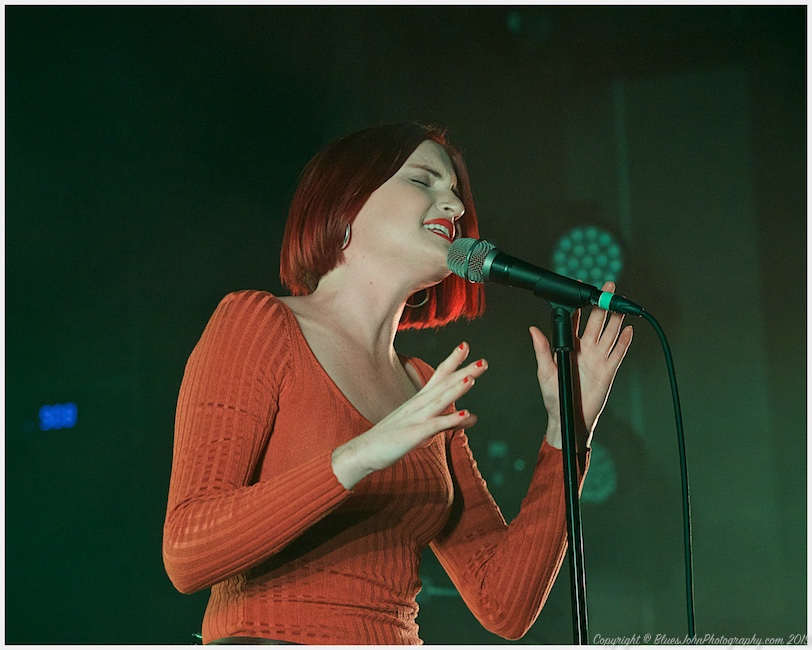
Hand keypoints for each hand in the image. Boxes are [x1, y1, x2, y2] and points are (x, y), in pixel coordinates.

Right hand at [331, 342, 487, 488]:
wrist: (362, 452)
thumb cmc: (392, 439)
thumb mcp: (425, 428)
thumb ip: (450, 421)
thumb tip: (473, 416)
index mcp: (419, 401)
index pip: (438, 376)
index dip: (452, 361)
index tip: (465, 346)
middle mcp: (417, 405)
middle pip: (443, 385)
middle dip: (463, 372)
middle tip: (484, 361)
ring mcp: (415, 419)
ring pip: (439, 401)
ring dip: (456, 389)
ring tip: (472, 378)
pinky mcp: (412, 435)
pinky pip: (433, 426)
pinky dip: (449, 419)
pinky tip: (465, 414)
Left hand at [529, 282, 632, 448]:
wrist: (570, 417)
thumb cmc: (554, 396)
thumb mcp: (545, 372)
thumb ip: (542, 350)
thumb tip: (533, 330)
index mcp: (568, 345)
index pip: (574, 318)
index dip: (578, 303)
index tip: (580, 286)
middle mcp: (585, 348)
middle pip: (596, 321)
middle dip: (602, 303)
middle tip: (609, 286)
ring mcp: (598, 357)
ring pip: (610, 333)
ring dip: (616, 318)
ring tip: (621, 302)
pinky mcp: (609, 369)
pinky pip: (619, 352)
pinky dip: (624, 341)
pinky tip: (628, 329)